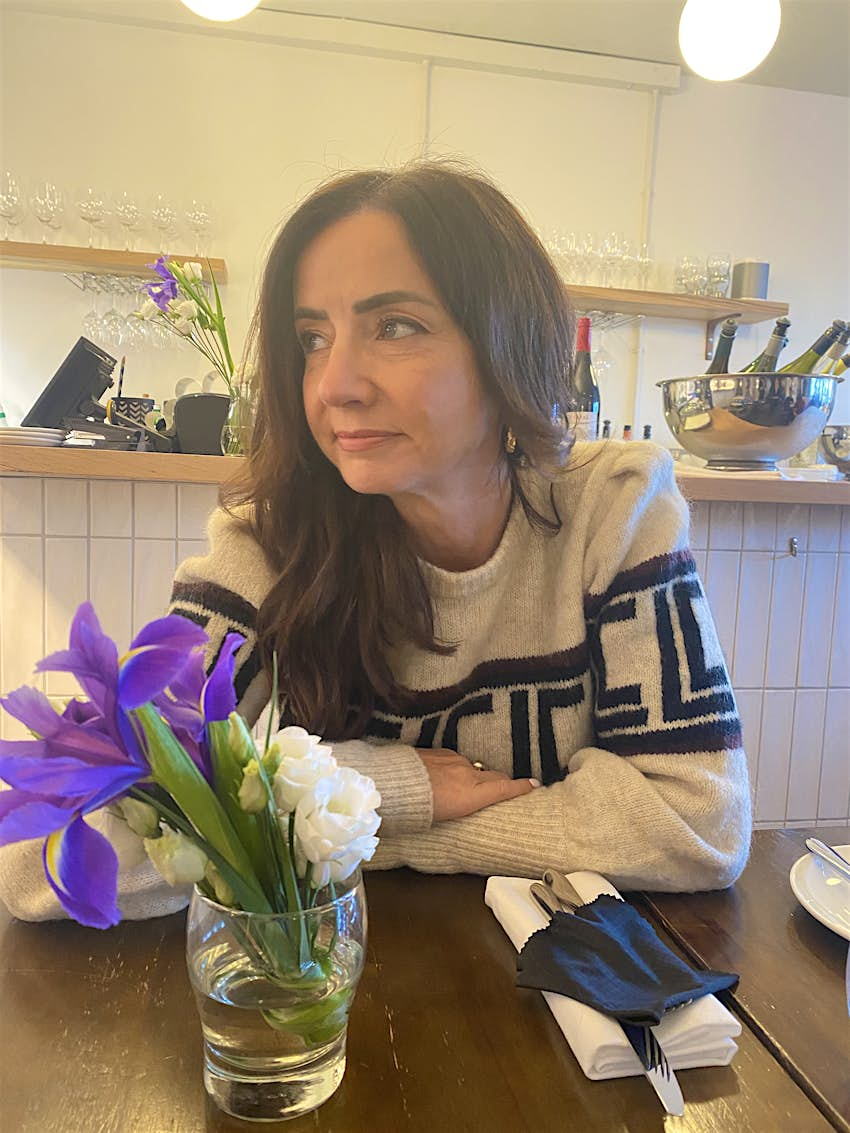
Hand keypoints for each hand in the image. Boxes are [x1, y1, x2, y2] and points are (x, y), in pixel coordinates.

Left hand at [417, 748, 540, 823]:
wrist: (393, 784)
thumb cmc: (415, 810)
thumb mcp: (443, 818)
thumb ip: (460, 806)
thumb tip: (463, 802)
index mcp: (471, 795)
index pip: (503, 789)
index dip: (521, 788)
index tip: (535, 785)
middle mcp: (467, 775)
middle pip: (494, 776)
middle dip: (503, 781)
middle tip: (509, 787)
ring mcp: (453, 760)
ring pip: (473, 767)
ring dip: (474, 776)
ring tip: (466, 785)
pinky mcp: (439, 752)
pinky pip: (454, 760)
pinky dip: (456, 768)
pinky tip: (444, 775)